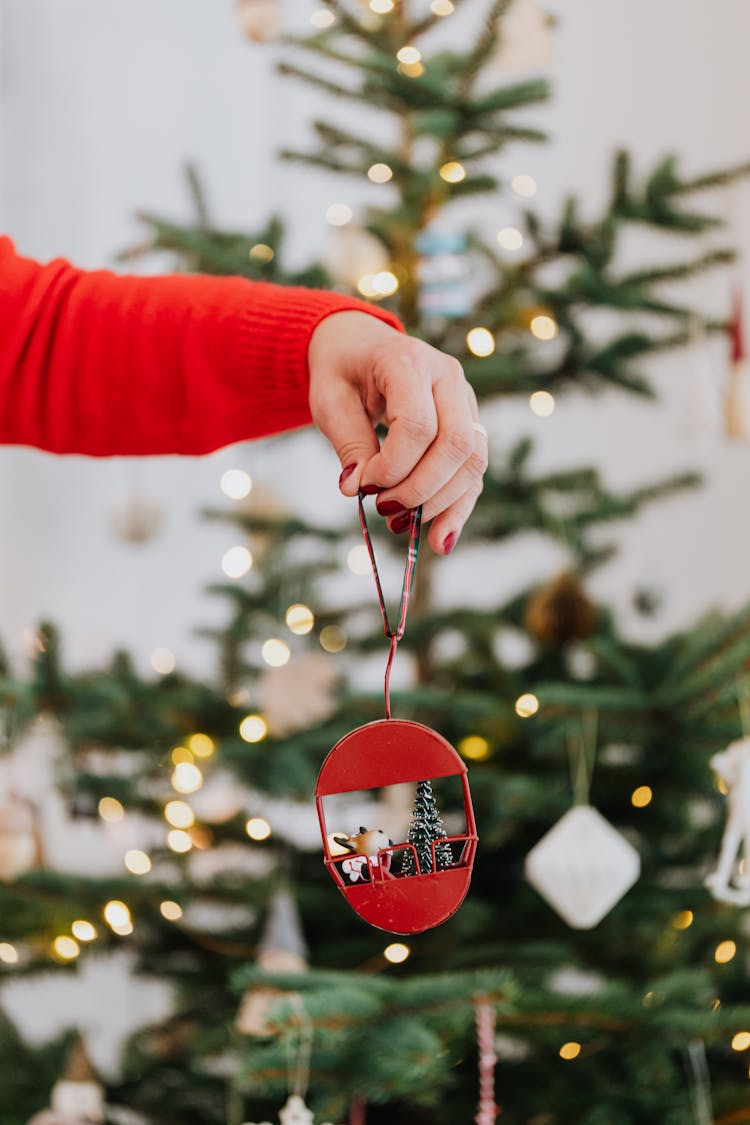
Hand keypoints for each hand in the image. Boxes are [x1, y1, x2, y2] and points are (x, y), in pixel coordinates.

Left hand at [308, 311, 486, 554]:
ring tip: (401, 525)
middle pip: (456, 444)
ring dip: (441, 502)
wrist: (360, 344)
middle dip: (420, 488)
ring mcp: (465, 399)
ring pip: (473, 460)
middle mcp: (448, 377)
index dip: (393, 467)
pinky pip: (473, 470)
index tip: (364, 486)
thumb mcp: (330, 402)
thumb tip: (355, 489)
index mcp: (409, 362)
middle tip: (384, 510)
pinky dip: (458, 507)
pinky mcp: (469, 423)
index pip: (418, 425)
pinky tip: (439, 539)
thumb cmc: (342, 371)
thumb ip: (348, 444)